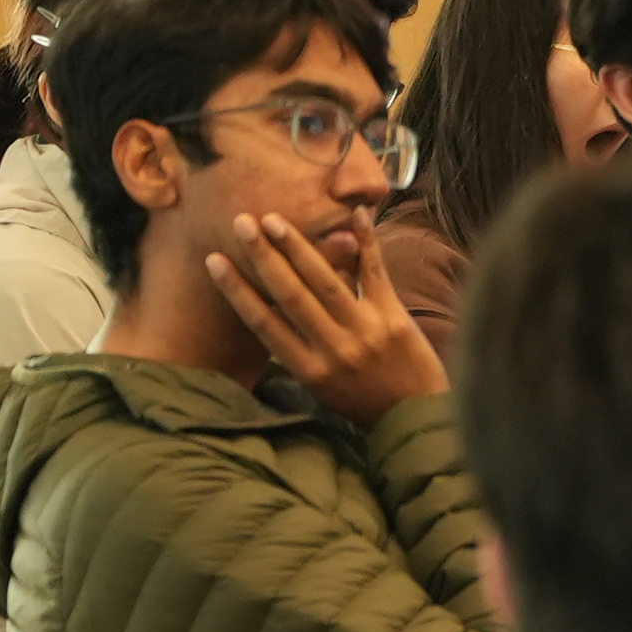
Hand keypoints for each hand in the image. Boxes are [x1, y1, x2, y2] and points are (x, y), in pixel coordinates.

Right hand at [210, 212, 440, 416]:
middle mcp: (333, 350)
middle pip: (291, 296)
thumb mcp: (320, 387)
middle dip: (263, 257)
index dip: (237, 290)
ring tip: (274, 220)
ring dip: (298, 247)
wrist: (416, 418)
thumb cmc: (362, 400)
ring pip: (326, 281)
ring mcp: (365, 332)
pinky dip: (366, 242)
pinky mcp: (394, 318)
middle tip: (241, 222)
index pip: (264, 324)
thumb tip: (269, 308)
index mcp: (309, 370)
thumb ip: (298, 351)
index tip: (215, 260)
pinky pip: (375, 273)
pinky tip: (355, 213)